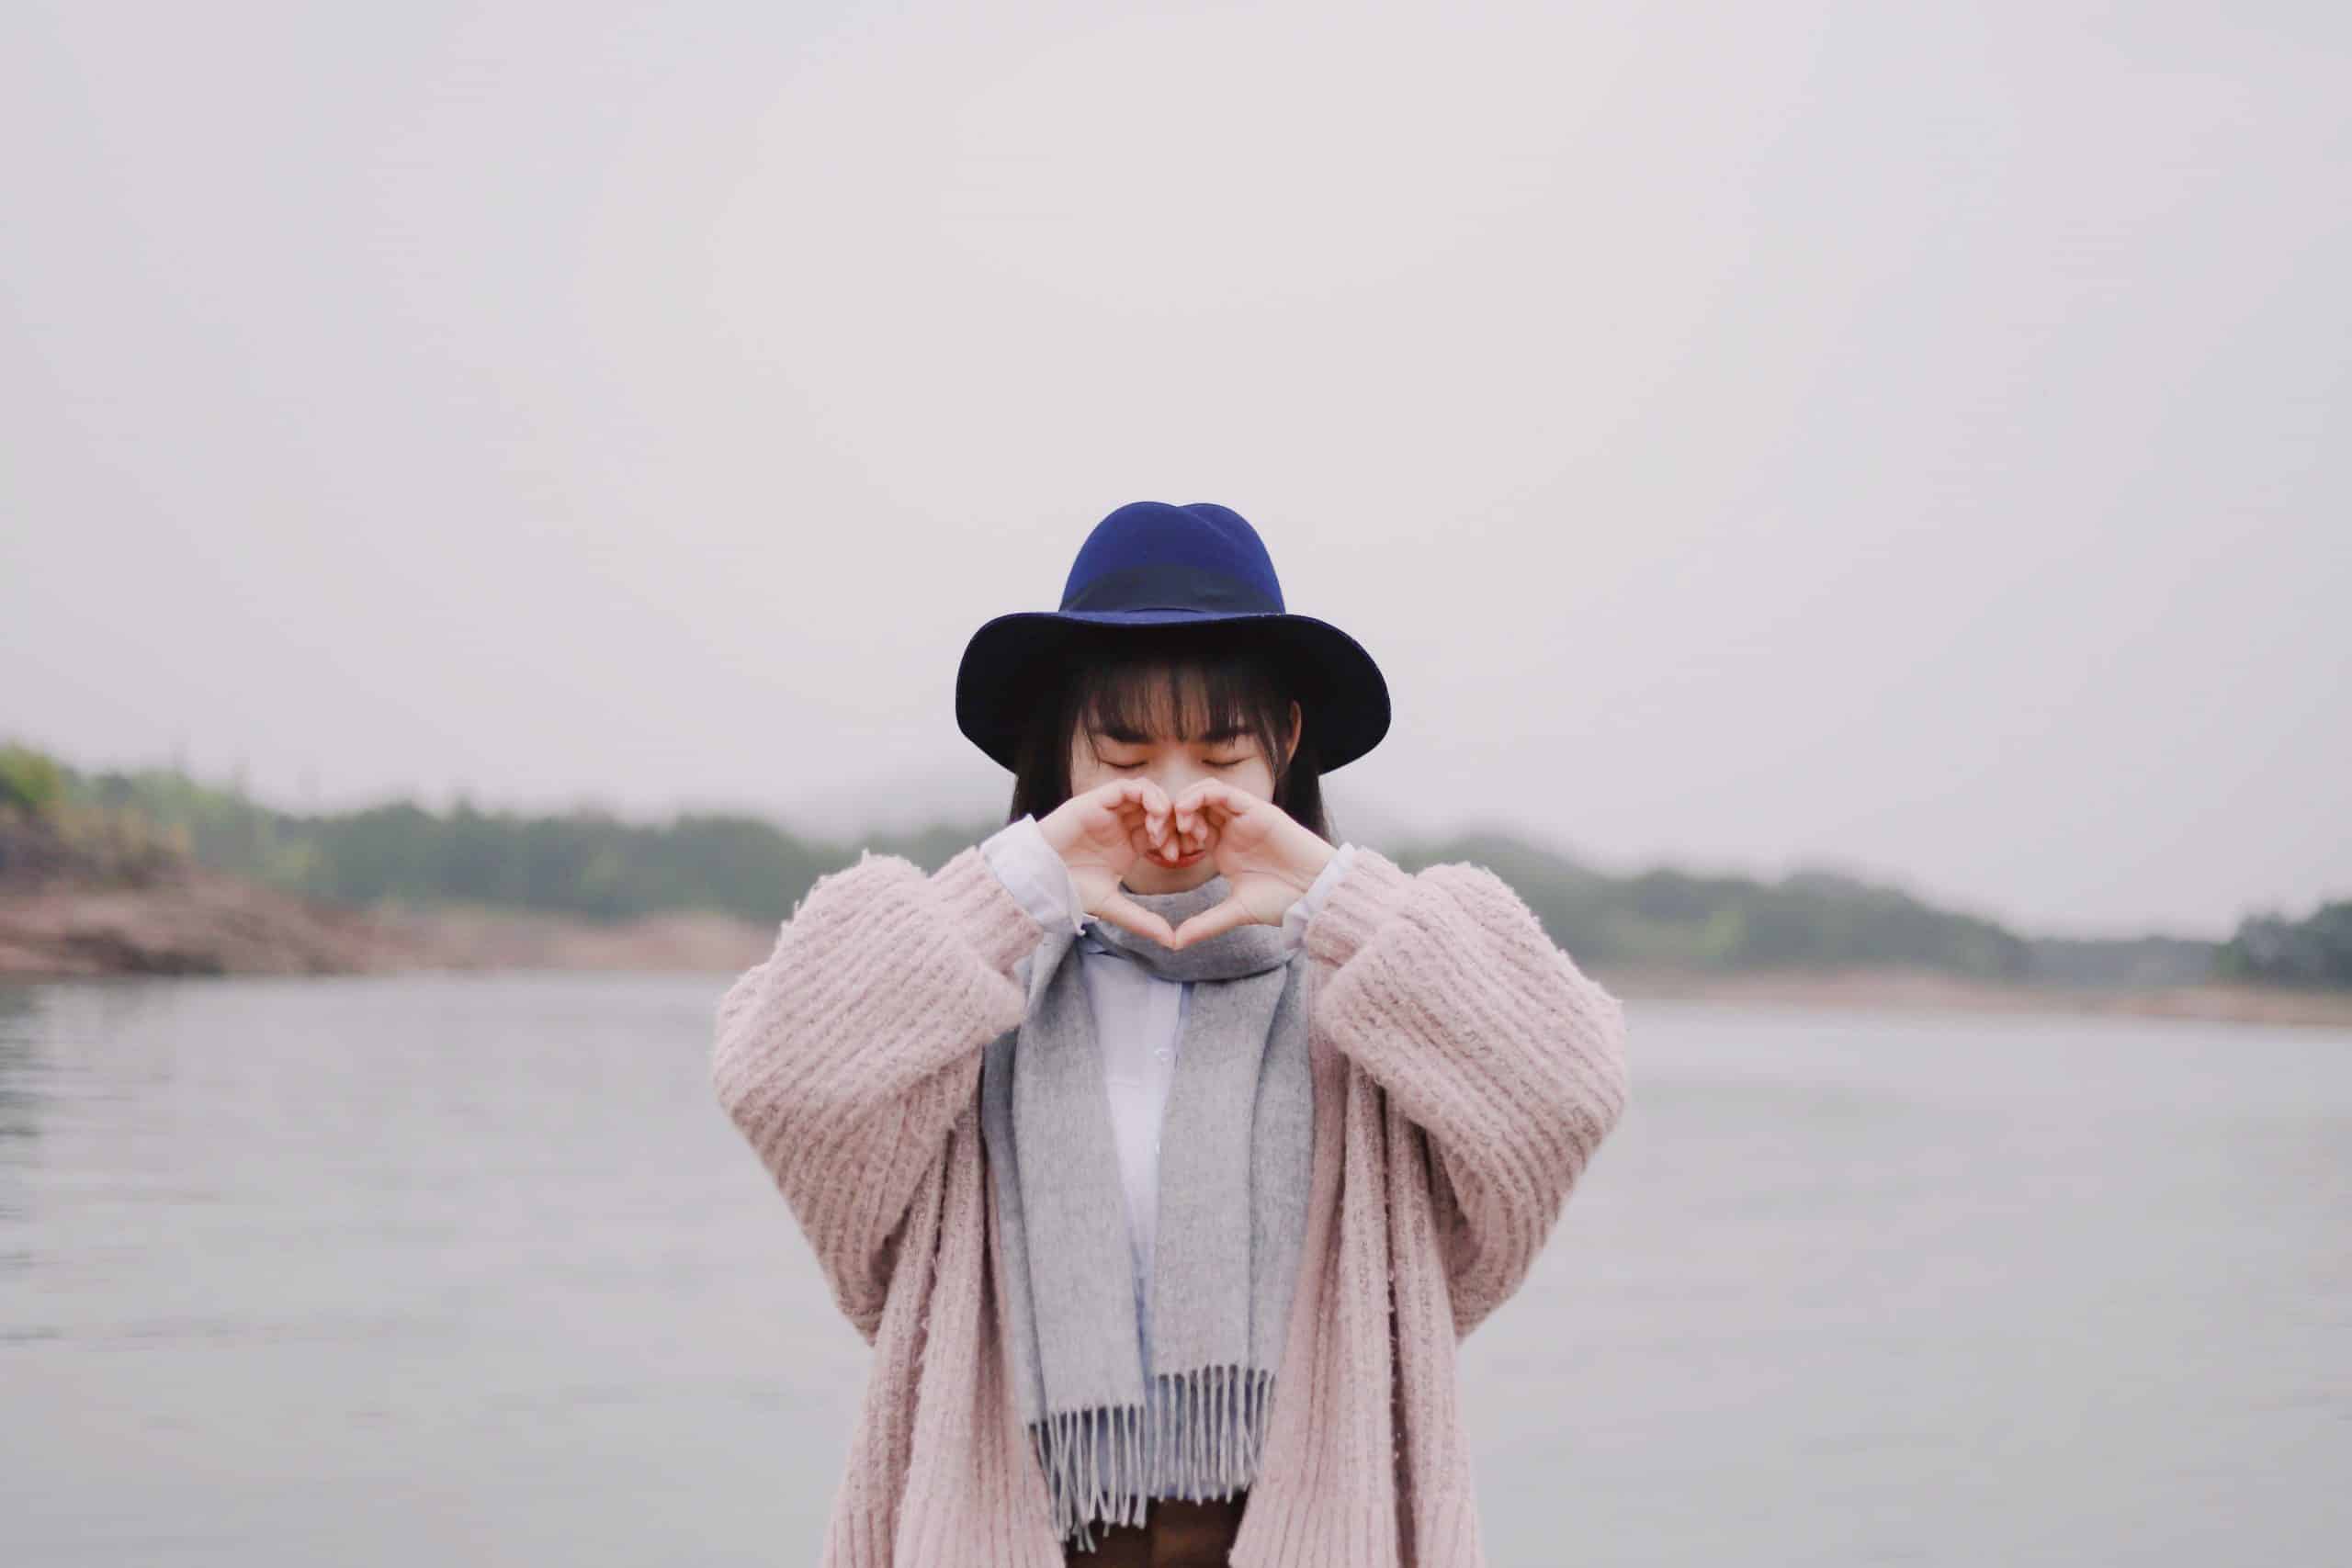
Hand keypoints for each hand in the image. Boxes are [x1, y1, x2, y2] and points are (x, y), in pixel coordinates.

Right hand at [1034, 778, 1182, 946]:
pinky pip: (1128, 787)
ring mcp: (1110, 811)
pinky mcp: (1096, 800)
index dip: (1177, 838)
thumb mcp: (1113, 906)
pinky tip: (1154, 814)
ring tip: (1162, 830)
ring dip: (1162, 806)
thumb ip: (1142, 920)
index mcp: (1129, 844)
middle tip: (1179, 840)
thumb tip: (1171, 942)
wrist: (1039, 878)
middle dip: (1175, 821)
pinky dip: (1147, 795)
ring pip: (1147, 793)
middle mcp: (1122, 824)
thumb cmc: (1069, 889)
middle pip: (1159, 809)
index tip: (1182, 855)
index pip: (1163, 830)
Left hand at [1164, 779, 1336, 948]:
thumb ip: (1205, 923)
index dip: (1169, 836)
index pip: (1189, 829)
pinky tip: (1188, 813)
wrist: (1315, 894)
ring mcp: (1244, 816)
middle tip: (1159, 837)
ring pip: (1205, 793)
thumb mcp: (1235, 911)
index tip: (1160, 854)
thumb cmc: (1282, 901)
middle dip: (1170, 817)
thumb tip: (1175, 943)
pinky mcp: (1256, 809)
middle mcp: (1231, 828)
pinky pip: (1224, 792)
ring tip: (1175, 824)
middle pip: (1192, 807)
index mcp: (1223, 847)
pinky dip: (1202, 796)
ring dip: (1184, 802)